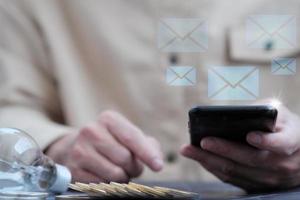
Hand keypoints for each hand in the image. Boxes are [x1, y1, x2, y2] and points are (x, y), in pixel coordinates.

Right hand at [46, 110, 162, 182]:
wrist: (75, 147)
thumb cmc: (111, 142)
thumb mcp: (128, 136)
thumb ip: (148, 145)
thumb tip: (157, 160)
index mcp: (108, 119)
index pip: (132, 137)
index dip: (147, 154)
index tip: (158, 166)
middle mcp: (91, 130)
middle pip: (125, 158)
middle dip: (134, 167)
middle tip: (130, 166)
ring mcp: (80, 150)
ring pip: (115, 174)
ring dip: (123, 177)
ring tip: (118, 170)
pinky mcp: (73, 169)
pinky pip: (101, 184)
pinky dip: (108, 183)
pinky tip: (103, 174)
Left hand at [181, 103, 299, 191]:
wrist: (297, 155)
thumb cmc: (284, 127)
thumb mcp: (281, 114)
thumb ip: (264, 110)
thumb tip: (235, 114)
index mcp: (292, 143)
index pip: (281, 144)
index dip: (266, 141)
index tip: (250, 135)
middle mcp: (282, 164)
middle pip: (250, 160)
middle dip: (224, 150)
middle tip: (202, 141)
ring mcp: (268, 178)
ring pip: (236, 171)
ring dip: (210, 161)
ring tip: (189, 150)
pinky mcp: (255, 185)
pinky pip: (231, 178)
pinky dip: (213, 168)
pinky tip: (198, 158)